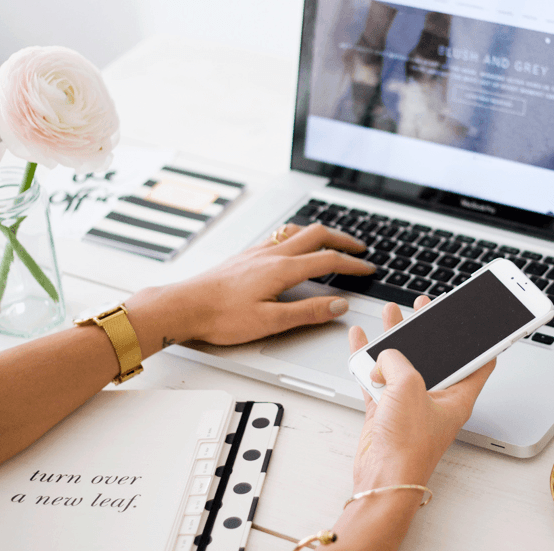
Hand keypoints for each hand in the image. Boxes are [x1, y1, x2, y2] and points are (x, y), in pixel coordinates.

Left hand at [151, 223, 374, 344]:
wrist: (185, 306)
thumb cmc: (221, 316)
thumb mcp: (271, 322)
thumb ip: (308, 312)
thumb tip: (338, 306)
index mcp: (282, 269)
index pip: (328, 261)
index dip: (353, 264)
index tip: (368, 269)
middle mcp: (272, 254)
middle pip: (316, 235)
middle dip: (342, 240)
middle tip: (359, 249)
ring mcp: (258, 252)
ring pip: (297, 231)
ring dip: (320, 235)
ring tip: (332, 243)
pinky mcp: (246, 256)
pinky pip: (279, 237)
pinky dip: (298, 237)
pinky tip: (293, 247)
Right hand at [347, 298, 495, 491]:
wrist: (383, 478)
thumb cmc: (408, 445)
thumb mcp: (408, 385)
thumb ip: (396, 360)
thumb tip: (382, 356)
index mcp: (458, 394)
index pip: (479, 361)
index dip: (479, 338)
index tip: (476, 319)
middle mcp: (436, 397)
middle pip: (436, 355)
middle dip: (428, 330)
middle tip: (424, 307)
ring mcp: (410, 404)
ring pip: (403, 362)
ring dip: (395, 338)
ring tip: (391, 314)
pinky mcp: (387, 411)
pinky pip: (378, 377)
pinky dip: (369, 359)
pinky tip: (362, 341)